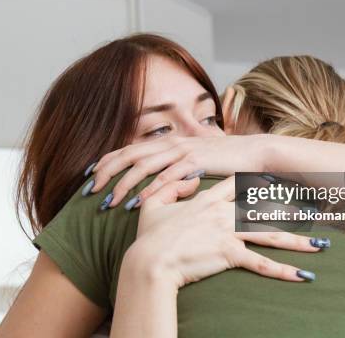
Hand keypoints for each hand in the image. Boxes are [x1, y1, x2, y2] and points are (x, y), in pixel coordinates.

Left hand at [90, 135, 270, 207]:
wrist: (255, 153)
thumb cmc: (224, 160)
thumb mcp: (195, 161)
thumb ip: (175, 167)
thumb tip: (157, 181)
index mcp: (167, 142)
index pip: (129, 149)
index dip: (106, 161)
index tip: (88, 176)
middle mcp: (171, 143)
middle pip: (129, 155)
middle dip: (106, 173)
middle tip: (89, 192)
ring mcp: (183, 151)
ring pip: (144, 166)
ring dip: (125, 185)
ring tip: (110, 202)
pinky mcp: (196, 161)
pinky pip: (168, 177)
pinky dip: (152, 190)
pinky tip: (140, 202)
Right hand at [122, 176, 321, 288]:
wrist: (150, 260)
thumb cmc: (150, 235)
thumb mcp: (155, 204)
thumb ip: (174, 187)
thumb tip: (191, 179)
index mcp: (208, 200)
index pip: (238, 184)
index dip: (258, 180)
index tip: (278, 179)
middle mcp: (223, 213)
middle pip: (265, 208)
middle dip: (292, 210)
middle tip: (317, 212)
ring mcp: (228, 232)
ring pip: (270, 233)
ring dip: (299, 240)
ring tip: (322, 244)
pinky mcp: (229, 254)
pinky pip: (261, 264)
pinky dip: (283, 271)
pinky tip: (302, 275)